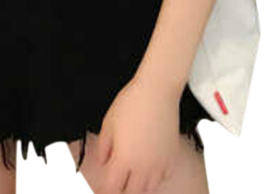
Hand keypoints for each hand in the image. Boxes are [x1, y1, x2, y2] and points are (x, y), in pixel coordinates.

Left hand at [93, 74, 182, 192]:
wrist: (157, 91)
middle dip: (122, 190)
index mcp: (124, 159)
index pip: (112, 188)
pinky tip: (149, 168)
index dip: (105, 190)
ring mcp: (159, 163)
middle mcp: (143, 166)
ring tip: (132, 177)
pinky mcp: (171, 156)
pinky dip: (155, 178)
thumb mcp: (108, 123)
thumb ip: (104, 148)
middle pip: (131, 193)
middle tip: (117, 182)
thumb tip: (104, 162)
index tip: (102, 188)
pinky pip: (163, 178)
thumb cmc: (132, 102)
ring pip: (148, 189)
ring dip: (138, 186)